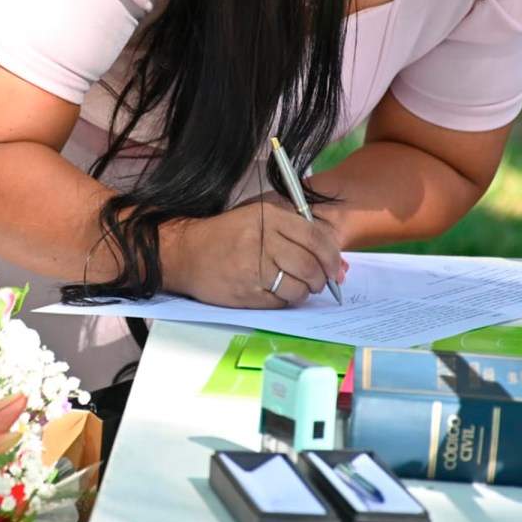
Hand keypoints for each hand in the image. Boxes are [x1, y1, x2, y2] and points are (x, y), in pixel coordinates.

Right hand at [161, 202, 345, 307]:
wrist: (185, 253)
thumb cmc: (225, 236)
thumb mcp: (257, 219)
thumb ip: (294, 234)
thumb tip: (337, 264)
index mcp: (268, 218)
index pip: (315, 238)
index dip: (332, 256)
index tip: (334, 267)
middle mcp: (261, 240)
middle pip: (309, 266)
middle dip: (320, 279)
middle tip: (318, 282)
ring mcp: (252, 268)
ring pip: (297, 288)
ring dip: (303, 292)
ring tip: (297, 288)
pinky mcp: (245, 292)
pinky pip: (279, 302)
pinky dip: (285, 301)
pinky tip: (277, 293)